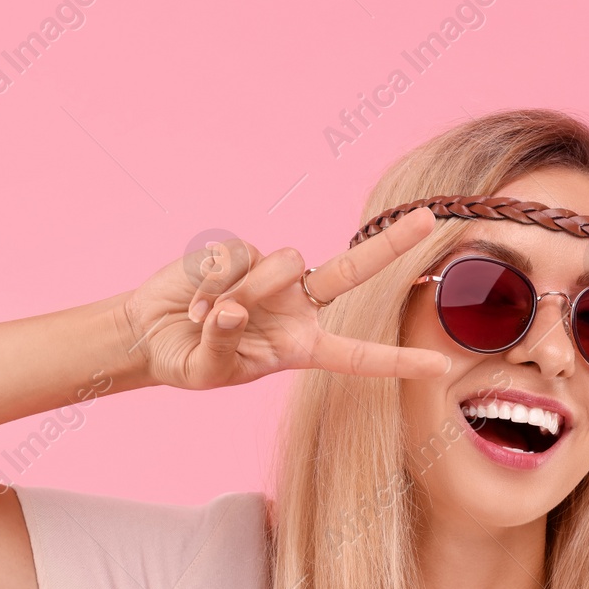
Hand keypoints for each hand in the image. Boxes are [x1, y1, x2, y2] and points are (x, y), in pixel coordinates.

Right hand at [122, 208, 450, 390]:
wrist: (149, 333)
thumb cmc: (187, 360)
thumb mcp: (207, 370)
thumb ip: (224, 345)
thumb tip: (237, 308)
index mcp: (302, 347)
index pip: (358, 355)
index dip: (398, 362)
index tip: (439, 365)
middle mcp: (296, 306)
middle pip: (351, 270)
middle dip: (390, 245)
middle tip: (426, 219)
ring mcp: (270, 274)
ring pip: (283, 263)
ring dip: (246, 287)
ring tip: (207, 316)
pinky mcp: (240, 250)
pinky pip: (237, 255)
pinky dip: (211, 281)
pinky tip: (193, 300)